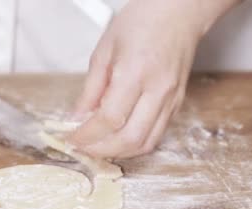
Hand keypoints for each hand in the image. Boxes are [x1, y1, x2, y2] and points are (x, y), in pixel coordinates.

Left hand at [69, 0, 240, 157]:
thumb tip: (76, 117)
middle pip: (129, 138)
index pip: (109, 118)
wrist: (179, 12)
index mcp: (136, 72)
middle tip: (83, 148)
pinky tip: (119, 138)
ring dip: (119, 152)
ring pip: (146, 143)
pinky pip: (156, 135)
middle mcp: (157, 90)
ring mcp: (171, 99)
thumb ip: (90, 89)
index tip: (72, 139)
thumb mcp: (104, 50)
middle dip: (101, 150)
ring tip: (99, 147)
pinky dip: (135, 144)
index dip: (87, 135)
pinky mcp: (177, 104)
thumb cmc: (143, 22)